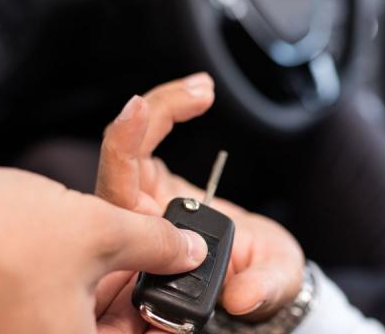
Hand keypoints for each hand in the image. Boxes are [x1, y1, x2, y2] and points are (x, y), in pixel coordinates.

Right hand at [0, 168, 207, 332]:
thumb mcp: (95, 230)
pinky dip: (58, 282)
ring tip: (91, 241)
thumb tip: (189, 250)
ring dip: (93, 282)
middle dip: (130, 291)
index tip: (179, 284)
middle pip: (109, 328)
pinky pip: (39, 312)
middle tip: (146, 255)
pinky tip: (55, 246)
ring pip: (74, 316)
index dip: (166, 315)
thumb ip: (154, 243)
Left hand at [95, 73, 305, 324]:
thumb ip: (259, 291)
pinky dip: (168, 111)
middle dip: (145, 120)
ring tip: (203, 88)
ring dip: (161, 107)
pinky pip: (145, 140)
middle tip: (196, 92)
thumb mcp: (268, 288)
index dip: (122, 154)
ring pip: (128, 148)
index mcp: (145, 260)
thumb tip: (242, 295)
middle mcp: (134, 230)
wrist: (259, 276)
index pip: (117, 205)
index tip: (140, 113)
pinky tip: (200, 93)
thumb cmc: (257, 285)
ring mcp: (142, 204)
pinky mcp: (154, 183)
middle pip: (117, 167)